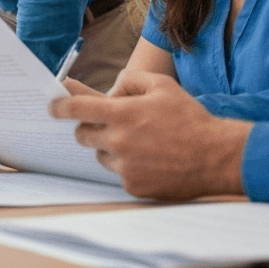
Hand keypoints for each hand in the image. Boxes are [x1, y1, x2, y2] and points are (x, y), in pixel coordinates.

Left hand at [50, 71, 251, 199]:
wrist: (216, 156)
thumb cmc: (188, 117)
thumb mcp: (159, 85)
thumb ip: (128, 80)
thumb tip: (109, 91)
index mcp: (122, 114)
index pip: (77, 109)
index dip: (60, 107)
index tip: (52, 107)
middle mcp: (118, 142)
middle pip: (82, 135)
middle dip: (88, 127)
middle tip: (106, 122)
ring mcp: (125, 167)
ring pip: (100, 154)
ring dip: (109, 146)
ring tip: (139, 141)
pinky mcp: (134, 186)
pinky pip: (118, 173)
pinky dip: (126, 165)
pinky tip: (149, 158)